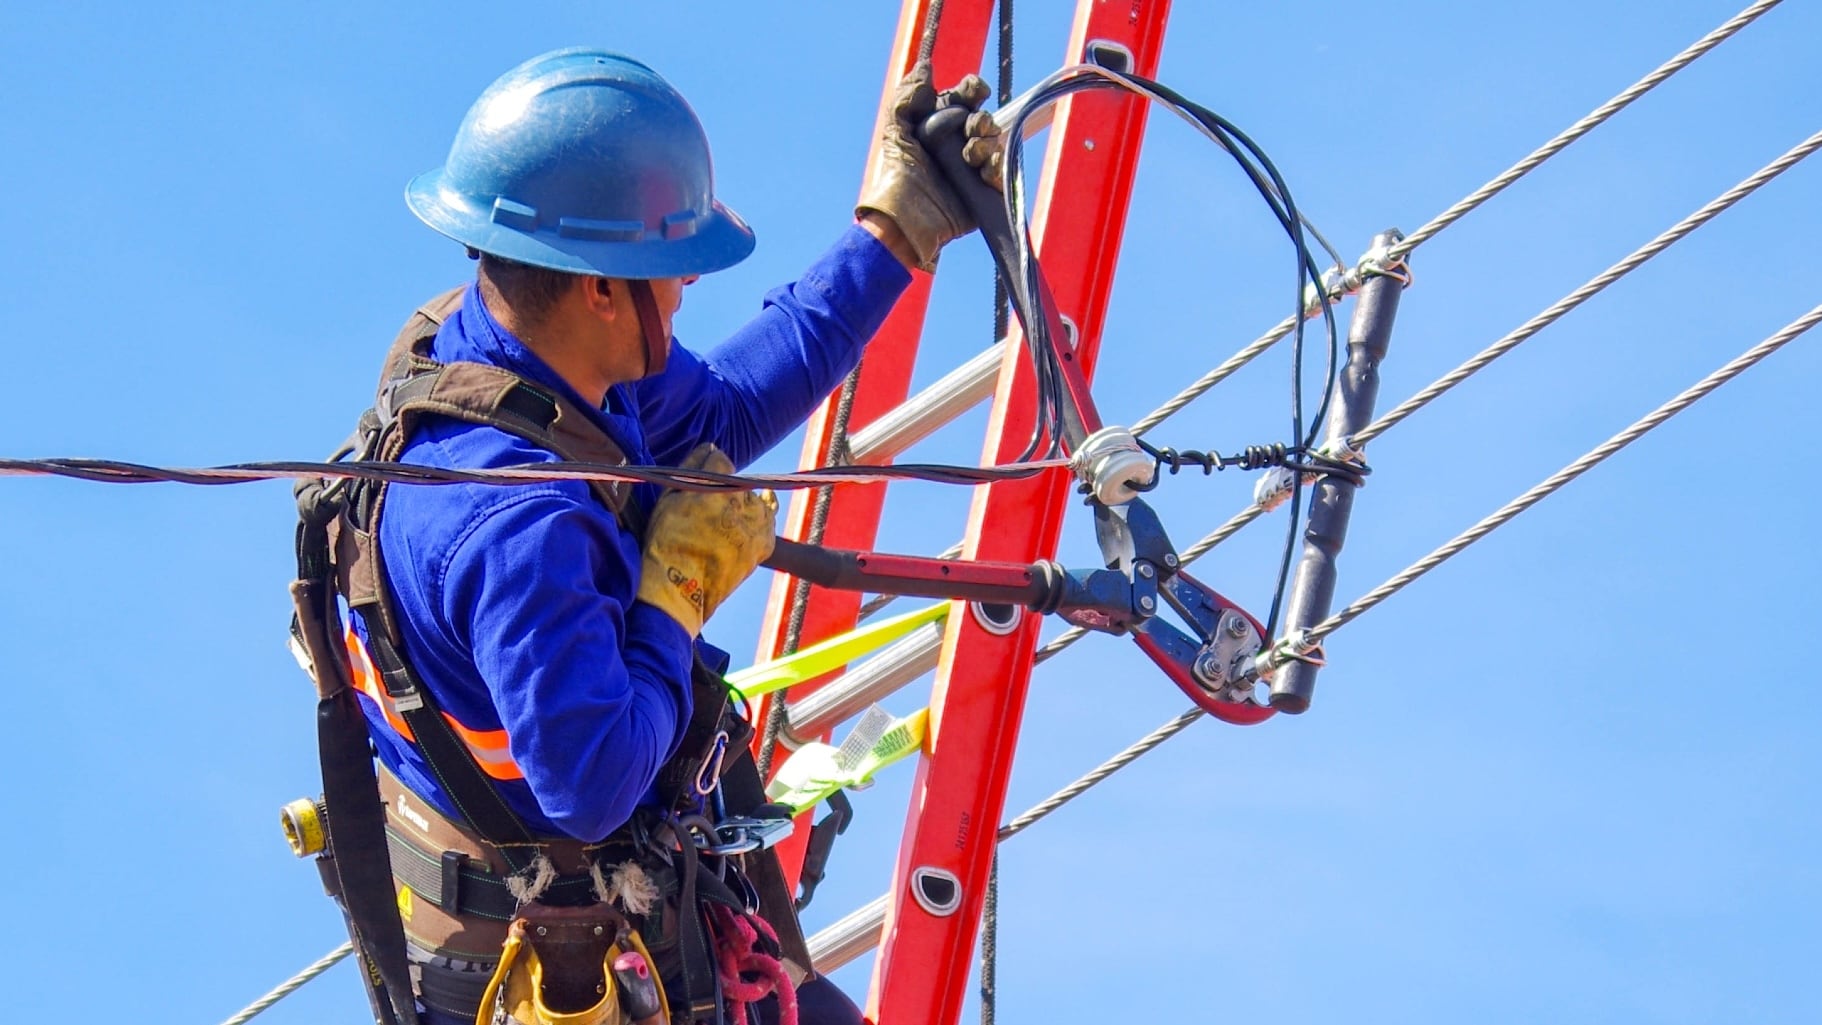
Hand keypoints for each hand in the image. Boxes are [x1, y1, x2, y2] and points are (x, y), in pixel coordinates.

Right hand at [636, 444, 777, 636]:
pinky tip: (736, 533)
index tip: (697, 483)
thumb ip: (691, 468)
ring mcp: (757, 525)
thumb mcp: (668, 499)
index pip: (719, 459)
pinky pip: (766, 522)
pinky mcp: (764, 545)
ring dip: (740, 507)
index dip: (705, 467)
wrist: (679, 591)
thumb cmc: (666, 543)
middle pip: (737, 482)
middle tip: (704, 514)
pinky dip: (755, 524)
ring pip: (754, 501)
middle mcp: (742, 503)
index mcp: (716, 488)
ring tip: (718, 528)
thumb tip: (710, 447)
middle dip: (723, 491)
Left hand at [855, 64, 1003, 271]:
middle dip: (981, 121)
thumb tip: (926, 66)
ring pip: (996, 143)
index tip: (973, 93)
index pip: (967, 96)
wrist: (907, 216)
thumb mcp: (896, 131)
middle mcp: (959, 142)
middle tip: (971, 132)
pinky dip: (997, 168)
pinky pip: (1002, 171)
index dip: (974, 89)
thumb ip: (907, 97)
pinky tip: (982, 173)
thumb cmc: (897, 175)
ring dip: (986, 145)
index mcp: (940, 123)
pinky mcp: (984, 191)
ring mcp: (973, 166)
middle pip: (985, 118)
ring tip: (970, 158)